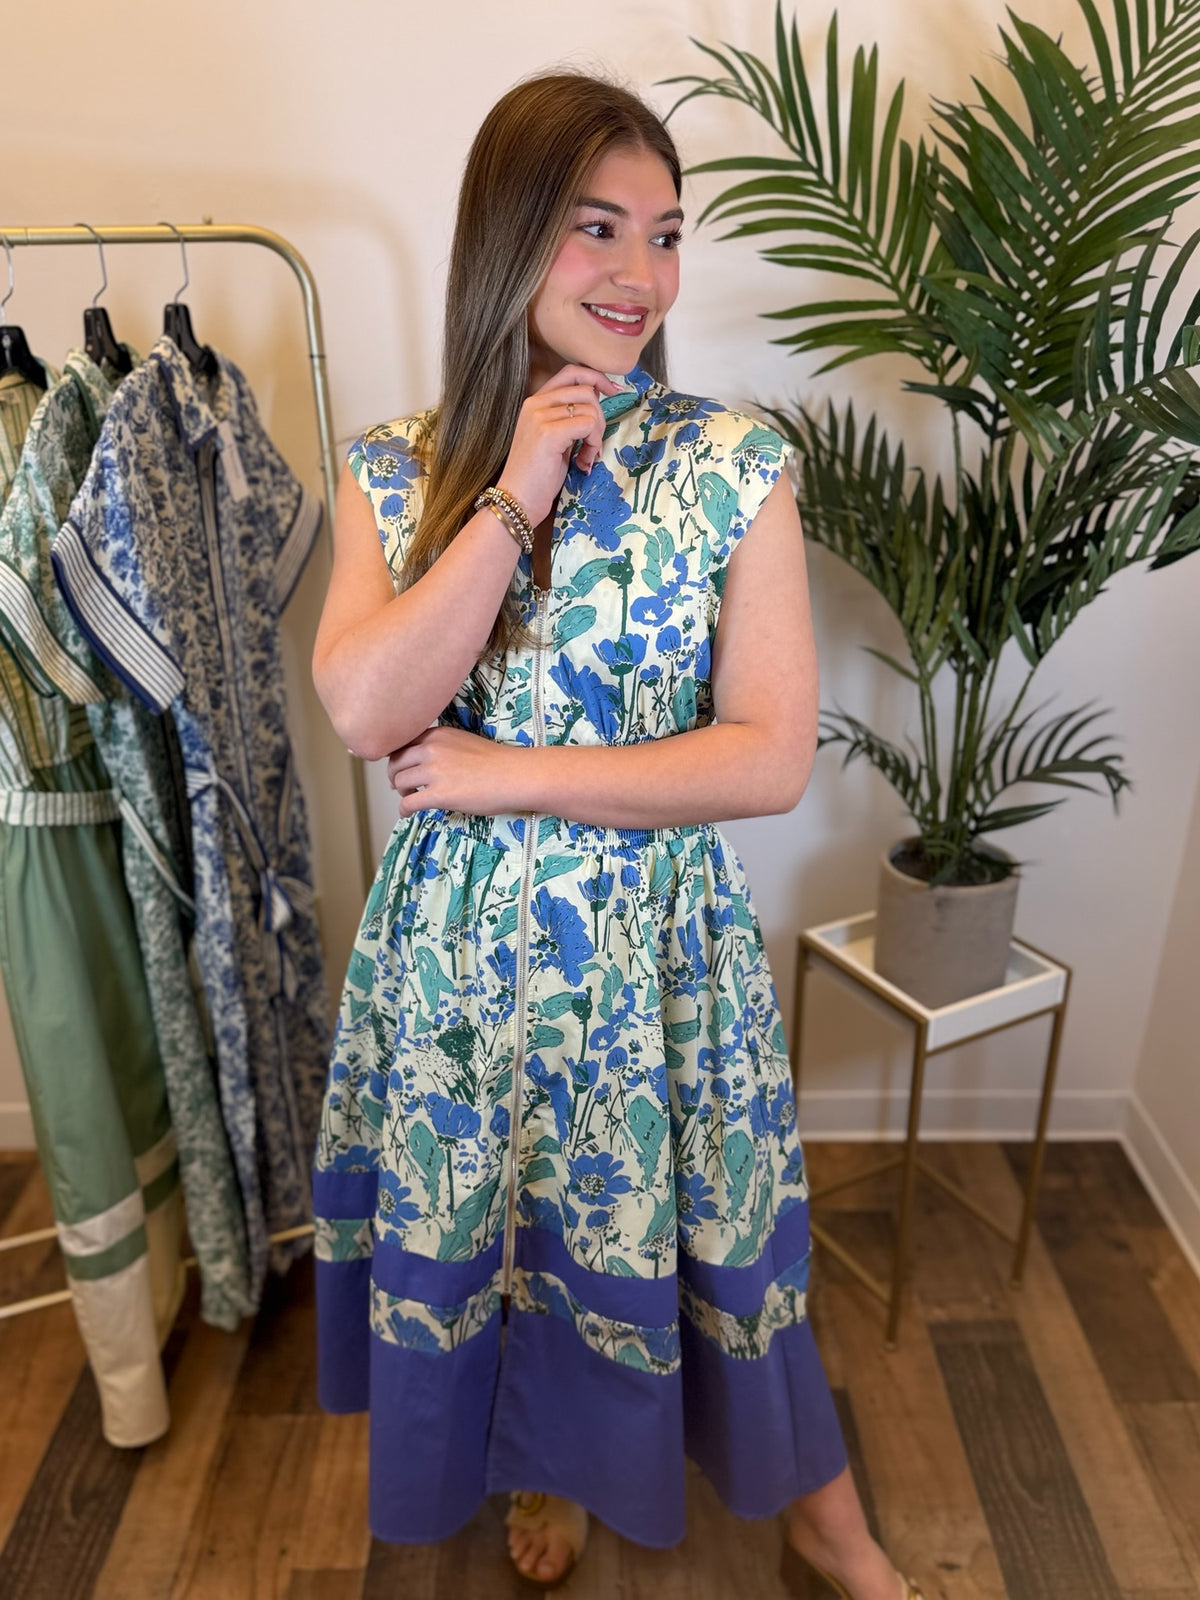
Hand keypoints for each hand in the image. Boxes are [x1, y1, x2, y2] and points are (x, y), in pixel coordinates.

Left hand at [387, 726, 520, 816]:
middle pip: (396, 762)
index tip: (401, 768)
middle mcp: (432, 749)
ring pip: (399, 781)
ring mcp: (434, 772)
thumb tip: (425, 763)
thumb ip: (441, 747)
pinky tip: (407, 814)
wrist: (515, 776)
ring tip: (409, 798)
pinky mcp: (439, 794)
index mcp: (437, 734)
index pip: (403, 744)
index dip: (398, 758)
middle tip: (400, 785)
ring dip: (401, 792)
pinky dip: (404, 810)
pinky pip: (408, 803)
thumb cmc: (497, 762)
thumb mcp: (463, 742)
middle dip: (395, 775)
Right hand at [496, 365, 623, 526]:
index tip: (613, 391)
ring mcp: (541, 416)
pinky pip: (589, 424)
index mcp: (535, 402)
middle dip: (600, 417)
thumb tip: (597, 397)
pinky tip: (583, 462)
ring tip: (585, 457)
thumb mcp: (554, 438)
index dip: (596, 378)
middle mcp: (535, 403)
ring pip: (591, 408)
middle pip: (586, 390)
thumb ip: (569, 417)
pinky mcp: (549, 433)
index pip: (571, 373)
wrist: (517, 500)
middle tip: (593, 444)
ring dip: (596, 435)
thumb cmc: (537, 476)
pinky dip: (593, 444)